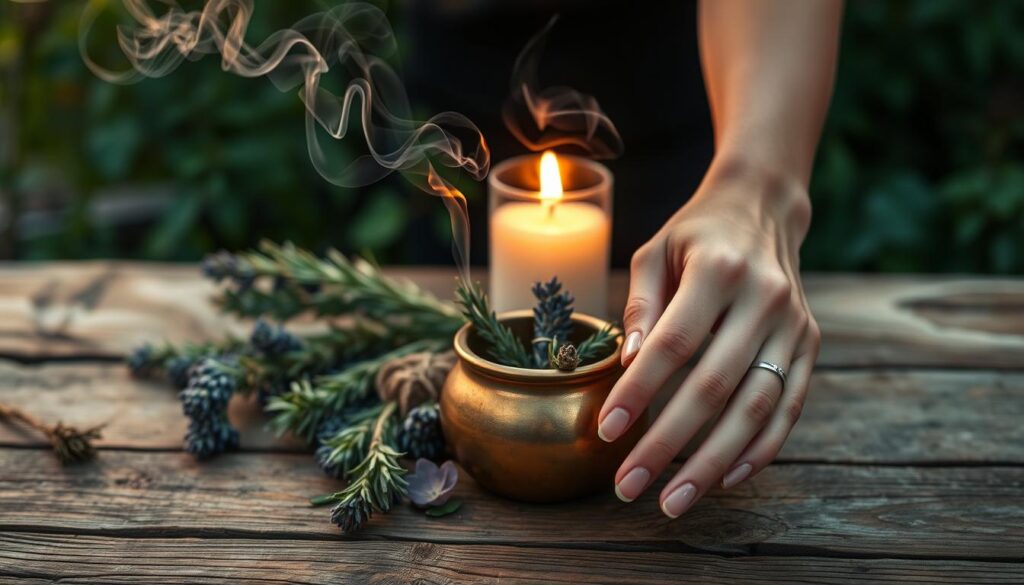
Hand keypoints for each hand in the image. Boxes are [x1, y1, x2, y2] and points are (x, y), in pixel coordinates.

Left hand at [598, 159, 820, 517]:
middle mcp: (764, 299)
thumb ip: (640, 308)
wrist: (763, 208)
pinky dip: (759, 449)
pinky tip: (726, 479)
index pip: (674, 344)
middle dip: (667, 444)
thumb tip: (627, 367)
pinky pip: (789, 408)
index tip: (606, 431)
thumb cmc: (695, 234)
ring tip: (673, 500)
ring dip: (712, 462)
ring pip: (755, 408)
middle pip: (713, 386)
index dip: (639, 391)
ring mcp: (794, 325)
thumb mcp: (653, 253)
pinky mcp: (810, 345)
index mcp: (719, 270)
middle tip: (628, 486)